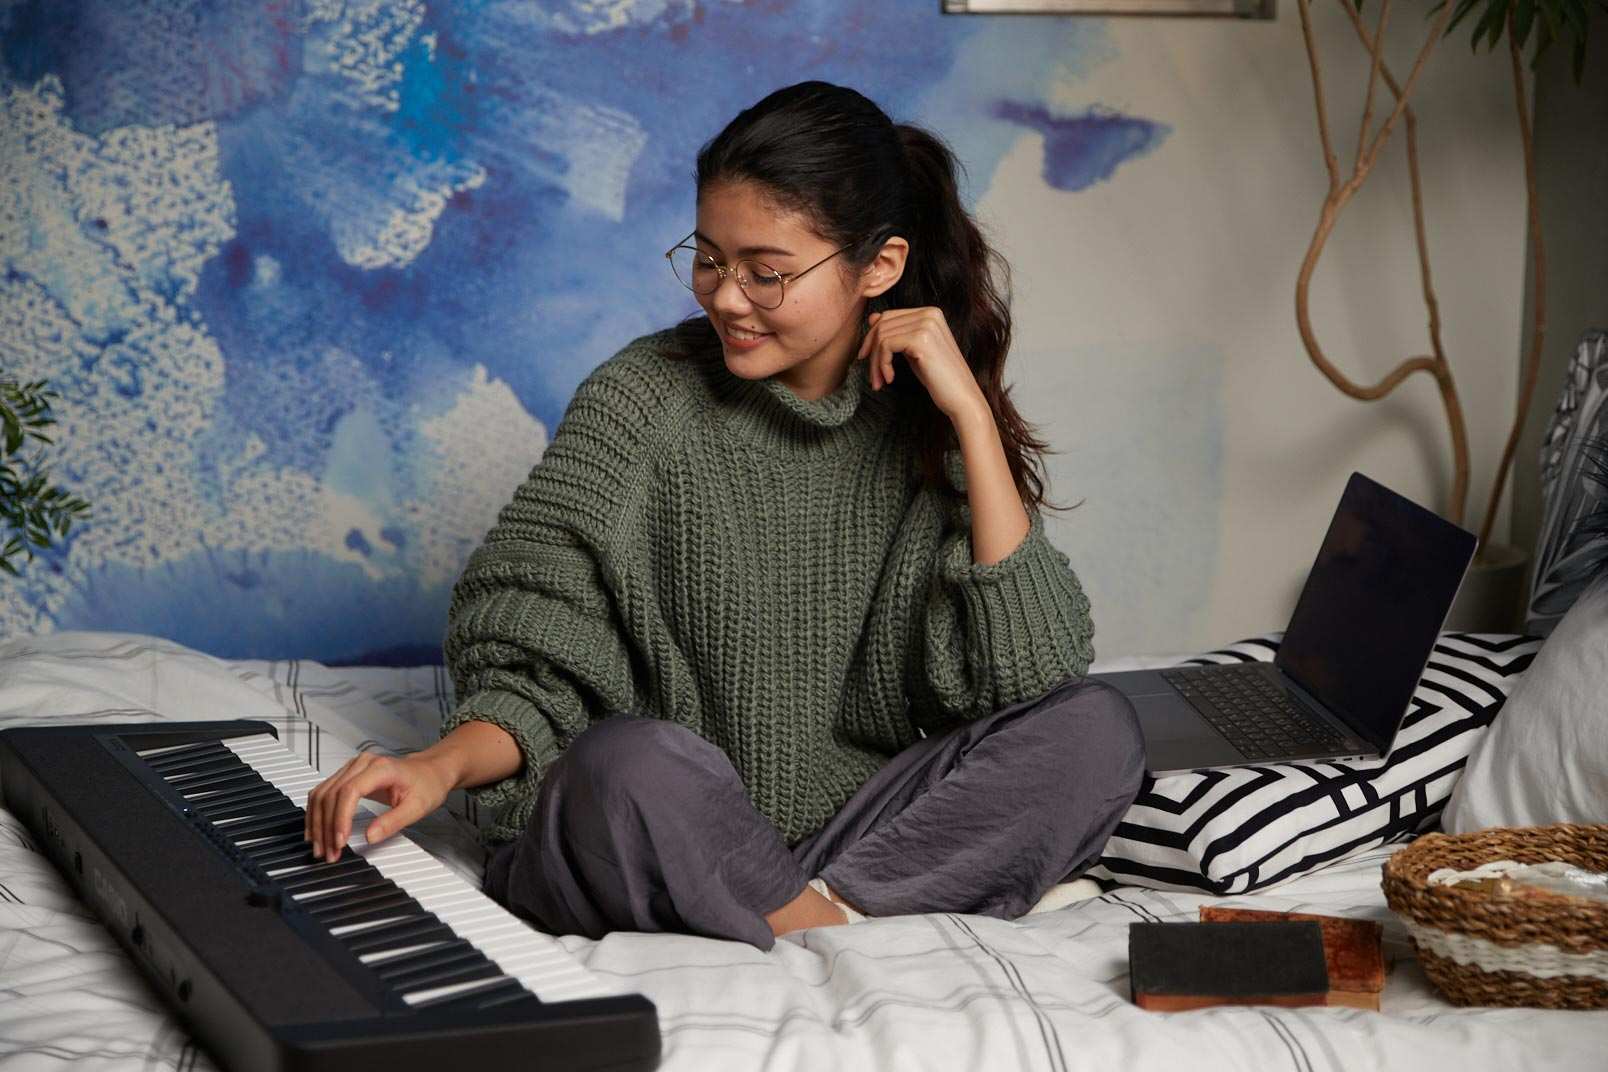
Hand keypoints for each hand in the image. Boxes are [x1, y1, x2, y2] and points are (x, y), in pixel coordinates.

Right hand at [304, 750, 455, 863]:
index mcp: (380, 768)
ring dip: (317, 823)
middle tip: (329, 852)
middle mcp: (362, 764)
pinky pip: (323, 792)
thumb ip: (393, 822)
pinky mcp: (347, 774)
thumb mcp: (417, 807)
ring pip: (322, 794)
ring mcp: (352, 767)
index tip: (340, 841)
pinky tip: (315, 830)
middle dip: (326, 827)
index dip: (341, 818)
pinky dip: (316, 813)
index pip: (350, 791)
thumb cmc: (426, 784)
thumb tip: (369, 837)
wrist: (430, 771)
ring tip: (321, 847)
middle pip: (331, 794)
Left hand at [856, 307, 987, 423]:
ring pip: (882, 336)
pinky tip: (890, 379)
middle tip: (872, 376)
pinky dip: (882, 364)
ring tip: (879, 381)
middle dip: (871, 351)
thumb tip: (872, 318)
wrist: (962, 397)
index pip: (888, 316)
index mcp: (930, 313)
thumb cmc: (938, 378)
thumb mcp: (914, 351)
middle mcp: (929, 313)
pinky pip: (886, 345)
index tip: (867, 358)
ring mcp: (926, 324)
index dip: (872, 337)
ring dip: (875, 362)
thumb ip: (897, 334)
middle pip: (882, 325)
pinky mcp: (920, 339)